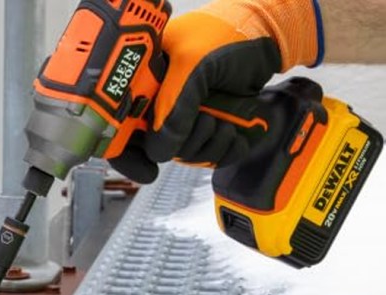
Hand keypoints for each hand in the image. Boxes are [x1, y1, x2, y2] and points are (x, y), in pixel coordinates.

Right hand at [111, 0, 323, 183]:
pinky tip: (233, 131)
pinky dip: (225, 150)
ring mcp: (186, 117)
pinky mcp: (210, 128)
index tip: (146, 168)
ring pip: (185, 155)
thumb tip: (158, 150)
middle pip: (155, 149)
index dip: (127, 153)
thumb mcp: (192, 62)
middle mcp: (160, 102)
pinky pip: (211, 156)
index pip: (119, 126)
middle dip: (182, 145)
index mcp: (142, 83)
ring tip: (222, 120)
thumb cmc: (225, 35)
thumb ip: (173, 106)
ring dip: (208, 145)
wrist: (267, 35)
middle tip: (202, 122)